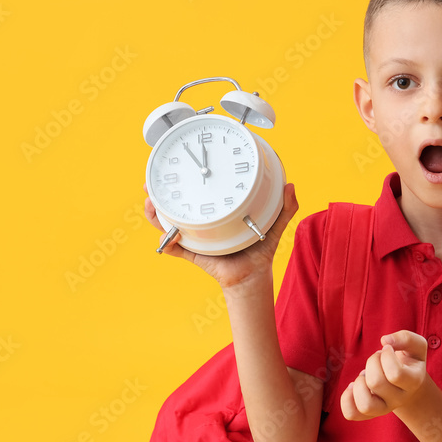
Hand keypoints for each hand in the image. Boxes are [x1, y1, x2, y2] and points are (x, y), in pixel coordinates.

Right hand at [143, 182, 298, 292]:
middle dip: (159, 193)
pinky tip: (164, 237)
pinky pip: (175, 249)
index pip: (198, 192)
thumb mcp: (274, 225)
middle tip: (150, 183)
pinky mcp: (194, 255)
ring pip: (168, 224)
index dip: (184, 179)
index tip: (176, 164)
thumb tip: (291, 186)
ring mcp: (194, 239)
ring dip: (155, 215)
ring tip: (151, 203)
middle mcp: (201, 223)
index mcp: (217, 213)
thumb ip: (285, 208)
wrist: (253, 277)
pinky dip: (167, 244)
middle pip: (174, 205)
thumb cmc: (259, 250)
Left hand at [340, 330, 430, 420]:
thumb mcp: (415, 346)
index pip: (395, 374)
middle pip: (376, 383)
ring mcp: (384, 408)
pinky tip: (353, 386)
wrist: (407, 384)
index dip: (386, 356)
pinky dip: (346, 399)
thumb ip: (405, 338)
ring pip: (365, 405)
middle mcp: (399, 399)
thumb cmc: (409, 361)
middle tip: (376, 358)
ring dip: (359, 383)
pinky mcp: (368, 413)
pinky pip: (351, 414)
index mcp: (413, 382)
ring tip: (365, 374)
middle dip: (371, 362)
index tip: (386, 349)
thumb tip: (385, 340)